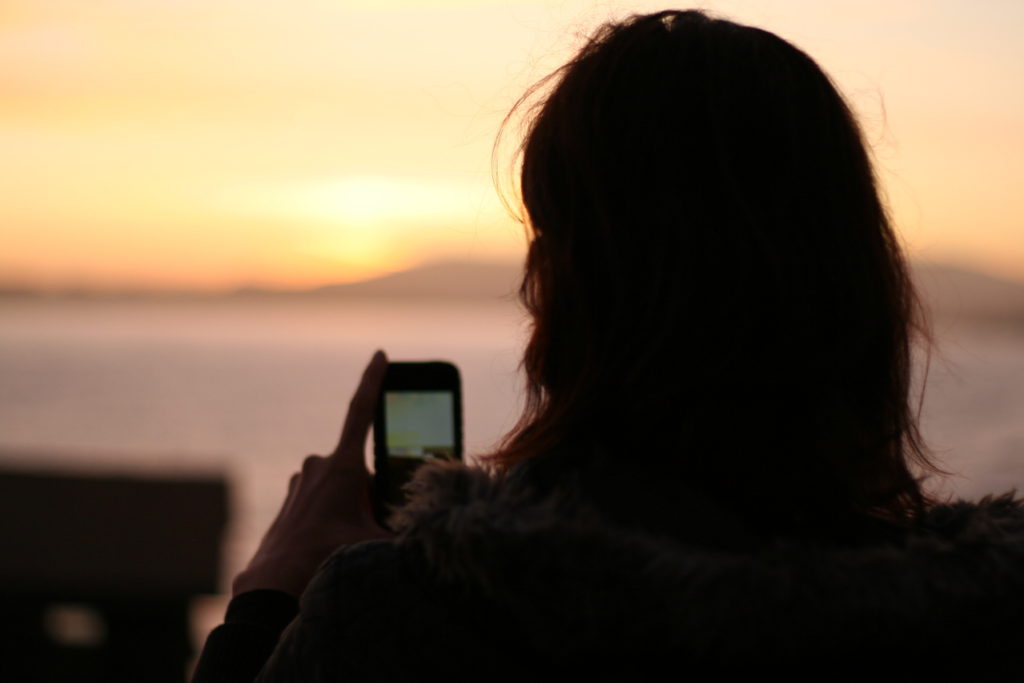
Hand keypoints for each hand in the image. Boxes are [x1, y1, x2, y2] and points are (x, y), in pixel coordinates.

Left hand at [232, 350, 391, 597]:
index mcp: (342, 467)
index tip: (380, 356)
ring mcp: (302, 482)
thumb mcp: (374, 542)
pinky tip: (330, 543)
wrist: (272, 584)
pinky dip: (333, 515)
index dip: (374, 381)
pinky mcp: (292, 500)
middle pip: (362, 469)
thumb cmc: (322, 559)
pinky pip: (323, 499)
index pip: (362, 411)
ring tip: (349, 540)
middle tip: (374, 525)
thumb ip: (402, 529)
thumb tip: (427, 526)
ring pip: (342, 485)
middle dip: (375, 491)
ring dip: (353, 505)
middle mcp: (318, 466)